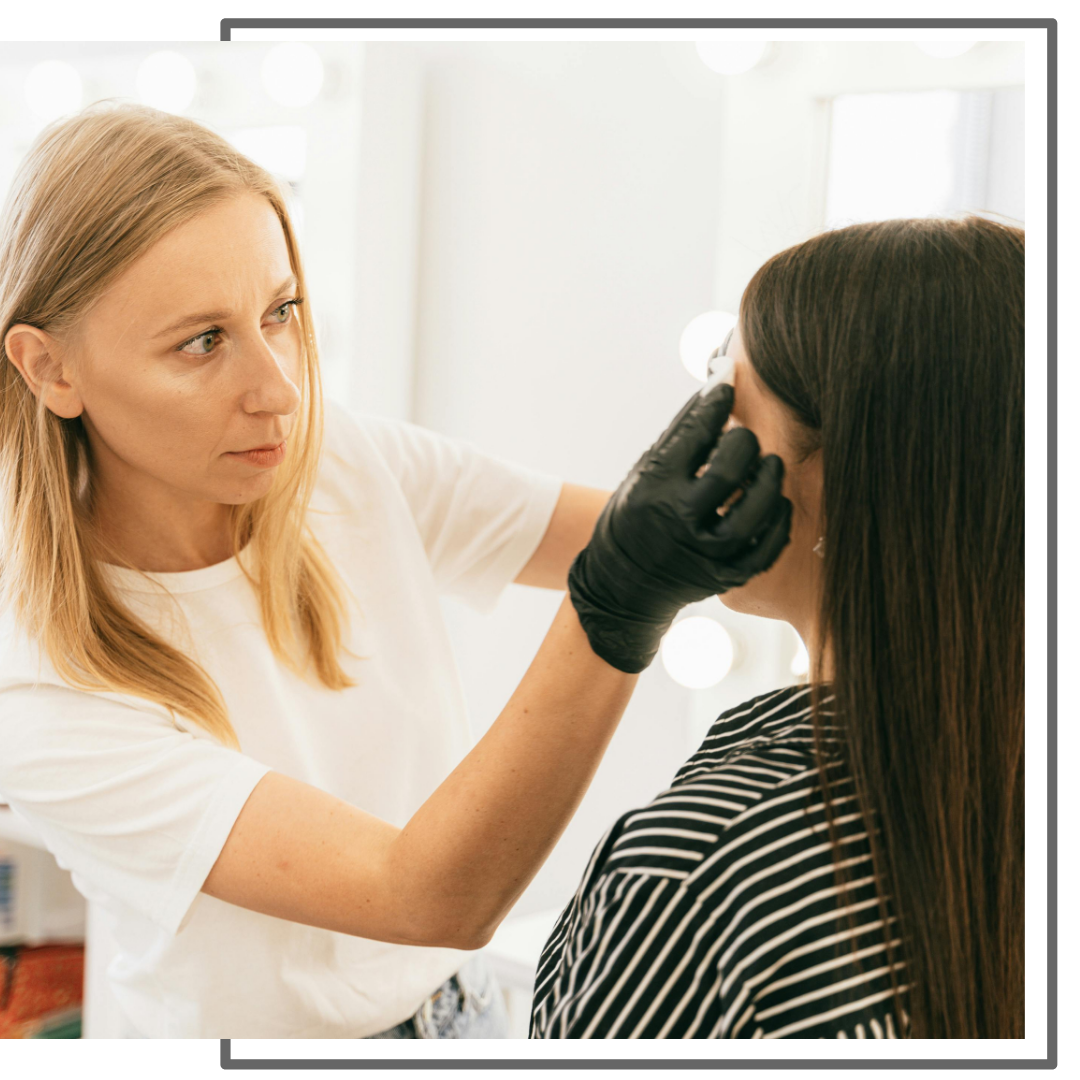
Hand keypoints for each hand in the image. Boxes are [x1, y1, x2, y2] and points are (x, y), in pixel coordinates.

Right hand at [567, 382, 791, 672]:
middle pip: (732, 469)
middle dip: (744, 443)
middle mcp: (680, 521)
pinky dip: (779, 519)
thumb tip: (720, 376)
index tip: (727, 384)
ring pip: (759, 509)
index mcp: (655, 489)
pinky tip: (775, 501)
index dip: (716, 401)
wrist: (622, 584)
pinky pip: (768, 546)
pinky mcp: (726, 576)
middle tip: (743, 439)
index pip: (695, 433)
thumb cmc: (635, 514)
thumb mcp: (645, 470)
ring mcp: (706, 553)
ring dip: (770, 478)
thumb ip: (684, 428)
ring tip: (767, 466)